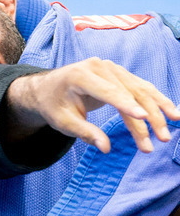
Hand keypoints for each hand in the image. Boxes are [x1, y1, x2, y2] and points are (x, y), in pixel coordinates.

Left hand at [5, 57, 179, 153]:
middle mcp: (99, 67)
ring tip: (171, 127)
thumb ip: (84, 133)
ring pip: (140, 90)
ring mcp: (111, 68)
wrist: (47, 88)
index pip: (108, 92)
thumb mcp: (63, 122)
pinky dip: (156, 100)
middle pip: (129, 93)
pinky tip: (171, 113)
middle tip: (159, 140)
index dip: (126, 105)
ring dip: (158, 110)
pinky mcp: (119, 74)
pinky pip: (141, 88)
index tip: (143, 118)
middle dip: (147, 117)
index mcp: (81, 76)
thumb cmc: (53, 105)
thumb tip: (105, 148)